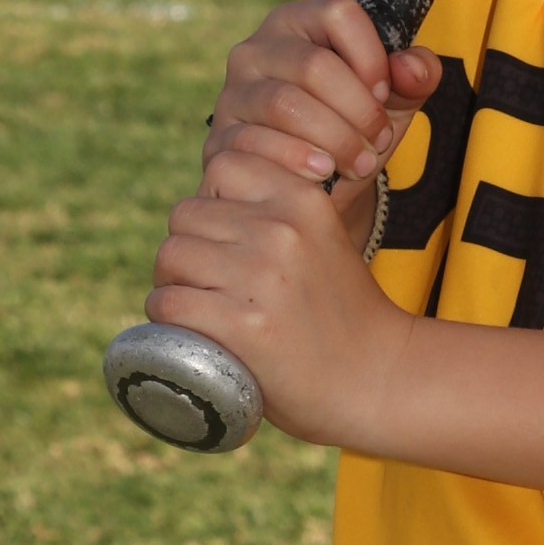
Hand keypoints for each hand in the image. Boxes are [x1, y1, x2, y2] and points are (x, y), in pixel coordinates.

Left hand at [146, 148, 407, 448]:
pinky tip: (194, 333)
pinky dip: (168, 321)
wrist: (375, 379)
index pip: (223, 165)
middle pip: (186, 214)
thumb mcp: (321, 239)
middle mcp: (281, 229)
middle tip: (212, 285)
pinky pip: (168, 303)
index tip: (229, 239)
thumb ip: (273, 215)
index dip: (214, 202)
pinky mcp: (240, 324)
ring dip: (174, 284)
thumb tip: (199, 207)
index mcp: (303, 199)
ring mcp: (260, 276)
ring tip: (204, 309)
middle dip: (189, 248)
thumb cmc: (338, 313)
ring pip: (170, 256)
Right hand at [203, 0, 439, 202]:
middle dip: (358, 110)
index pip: (339, 15)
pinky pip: (255, 142)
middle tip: (379, 140)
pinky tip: (323, 174)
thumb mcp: (393, 102)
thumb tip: (412, 68)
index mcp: (300, 23)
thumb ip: (415, 76)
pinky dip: (297, 160)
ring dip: (335, 139)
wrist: (311, 187)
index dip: (372, 58)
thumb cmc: (351, 129)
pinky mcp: (219, 137)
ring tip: (361, 163)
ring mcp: (233, 93)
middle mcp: (257, 49)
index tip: (385, 93)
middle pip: (314, 65)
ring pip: (285, 104)